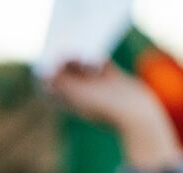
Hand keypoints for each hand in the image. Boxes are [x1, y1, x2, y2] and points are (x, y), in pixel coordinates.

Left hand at [44, 62, 182, 172]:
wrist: (136, 114)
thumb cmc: (104, 107)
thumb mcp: (79, 94)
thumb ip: (63, 83)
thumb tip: (47, 73)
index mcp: (74, 104)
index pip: (56, 88)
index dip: (51, 75)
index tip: (51, 62)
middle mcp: (87, 96)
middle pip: (71, 77)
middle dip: (66, 64)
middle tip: (65, 50)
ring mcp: (102, 89)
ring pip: (88, 71)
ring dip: (83, 60)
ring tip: (80, 49)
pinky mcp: (116, 81)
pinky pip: (105, 66)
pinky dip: (100, 58)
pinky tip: (98, 52)